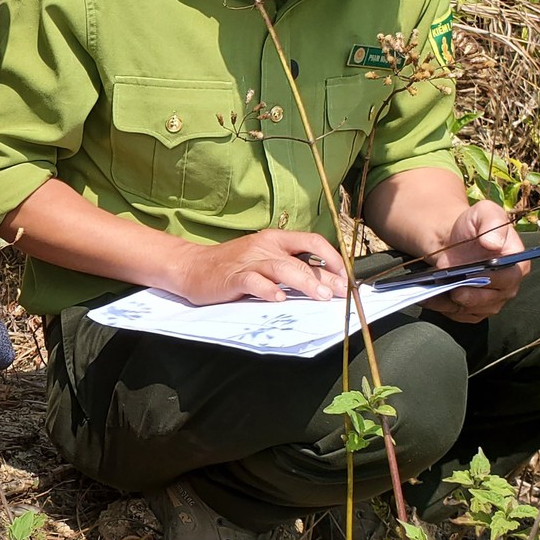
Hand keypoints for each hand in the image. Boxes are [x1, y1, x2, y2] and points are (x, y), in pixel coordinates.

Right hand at [166, 230, 348, 305]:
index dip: (332, 257)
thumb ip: (289, 267)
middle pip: (301, 258)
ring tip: (320, 297)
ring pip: (282, 268)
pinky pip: (254, 281)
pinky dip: (268, 290)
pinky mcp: (233, 276)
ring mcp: (249, 261)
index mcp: (275, 239)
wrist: (192, 267)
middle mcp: (265, 246)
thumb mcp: (263, 260)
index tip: (346, 276)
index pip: (311, 241)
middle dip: (325, 276)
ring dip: (304, 282)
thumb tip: (322, 283)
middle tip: (340, 293)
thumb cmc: (231, 266)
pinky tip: (279, 299)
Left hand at [425, 199, 527, 323]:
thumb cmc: (472, 227)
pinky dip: (442, 307)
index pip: (511, 276)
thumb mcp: (484, 212)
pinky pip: (458, 314)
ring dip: (452, 303)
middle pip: (492, 298)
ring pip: (472, 309)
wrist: (452, 241)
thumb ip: (492, 221)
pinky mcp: (472, 310)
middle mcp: (507, 286)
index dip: (495, 278)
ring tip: (432, 293)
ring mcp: (490, 301)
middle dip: (472, 295)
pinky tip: (427, 298)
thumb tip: (492, 243)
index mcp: (517, 263)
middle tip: (454, 289)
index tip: (476, 274)